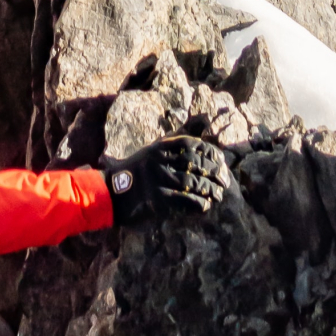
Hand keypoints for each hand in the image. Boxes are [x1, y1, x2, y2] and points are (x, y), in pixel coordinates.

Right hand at [100, 136, 233, 228]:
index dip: (210, 151)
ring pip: (193, 183)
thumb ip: (172, 145)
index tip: (221, 160)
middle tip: (224, 180)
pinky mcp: (158, 200)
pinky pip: (185, 201)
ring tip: (218, 195)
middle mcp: (160, 161)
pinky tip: (205, 206)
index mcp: (159, 147)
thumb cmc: (134, 172)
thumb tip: (200, 129)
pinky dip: (199, 204)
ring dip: (211, 190)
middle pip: (196, 163)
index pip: (192, 144)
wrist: (111, 193)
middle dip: (214, 172)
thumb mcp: (151, 152)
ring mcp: (158, 180)